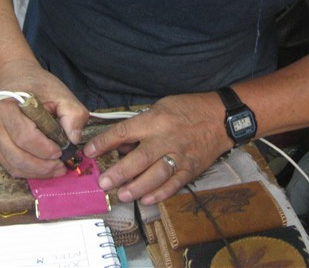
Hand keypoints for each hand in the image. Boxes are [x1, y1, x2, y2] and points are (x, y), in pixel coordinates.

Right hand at [0, 59, 88, 177]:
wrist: (12, 78)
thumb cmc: (36, 86)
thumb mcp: (59, 92)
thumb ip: (72, 112)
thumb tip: (74, 139)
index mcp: (7, 107)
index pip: (24, 135)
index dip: (44, 148)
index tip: (61, 150)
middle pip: (16, 155)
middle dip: (42, 166)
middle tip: (61, 166)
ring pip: (12, 165)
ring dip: (36, 172)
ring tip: (56, 169)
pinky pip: (9, 166)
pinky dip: (28, 172)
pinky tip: (44, 168)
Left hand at [83, 93, 229, 204]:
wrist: (220, 117)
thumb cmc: (188, 109)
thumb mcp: (160, 107)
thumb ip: (140, 126)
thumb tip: (121, 146)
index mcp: (156, 120)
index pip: (125, 131)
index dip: (104, 142)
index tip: (89, 151)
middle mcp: (167, 138)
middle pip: (140, 158)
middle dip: (119, 172)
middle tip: (103, 183)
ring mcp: (180, 156)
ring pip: (156, 175)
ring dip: (138, 187)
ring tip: (122, 194)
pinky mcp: (191, 169)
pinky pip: (174, 184)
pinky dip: (160, 194)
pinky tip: (146, 200)